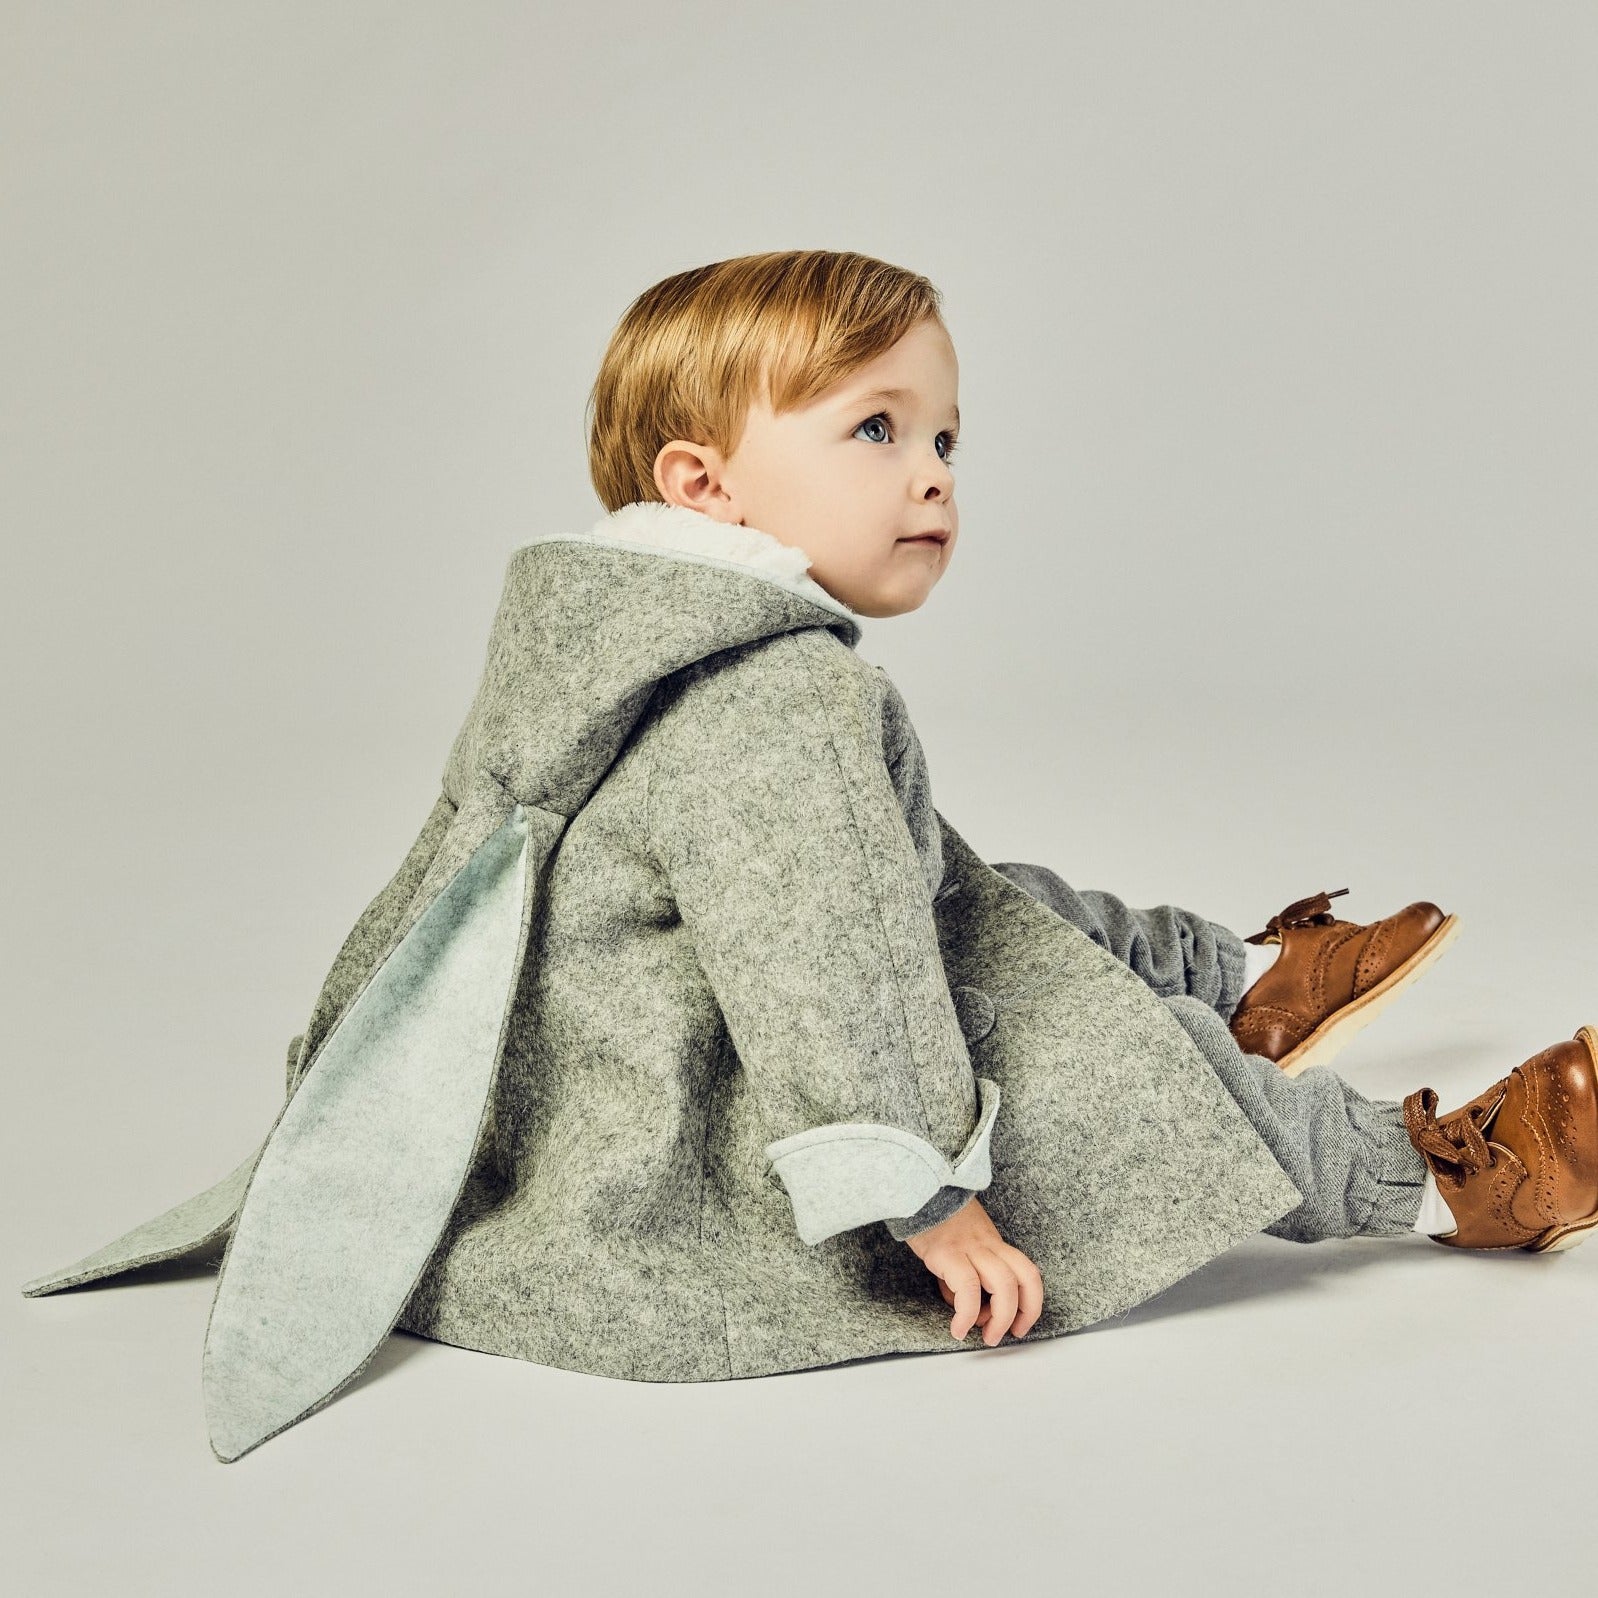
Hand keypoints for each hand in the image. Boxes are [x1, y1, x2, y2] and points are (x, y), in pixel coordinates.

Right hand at [901, 1196, 1043, 1344]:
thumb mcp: (962, 1244)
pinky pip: (967, 1289)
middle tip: (1001, 1335)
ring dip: (1000, 1319)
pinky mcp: (946, 1253)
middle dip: (1019, 1315)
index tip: (1021, 1325)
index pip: (1028, 1272)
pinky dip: (966, 1315)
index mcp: (993, 1242)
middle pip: (1022, 1279)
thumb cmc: (935, 1219)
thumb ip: (969, 1274)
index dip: (1032, 1303)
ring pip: (1003, 1284)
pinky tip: (957, 1328)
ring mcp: (969, 1247)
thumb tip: (971, 1311)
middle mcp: (987, 1244)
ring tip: (985, 1336)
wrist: (913, 1190)